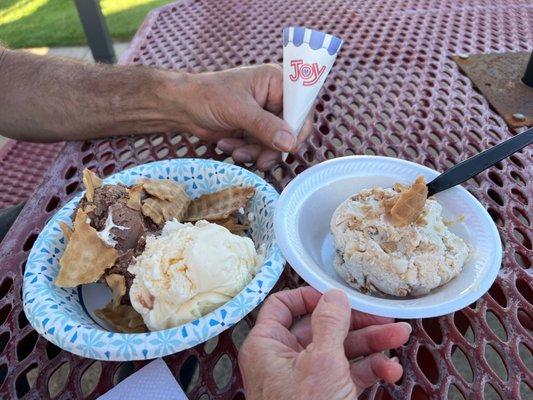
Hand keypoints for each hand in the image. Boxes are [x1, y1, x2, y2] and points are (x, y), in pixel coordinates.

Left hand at [179, 64, 312, 169]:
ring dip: (256, 152)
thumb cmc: (208, 96)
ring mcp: (265, 116)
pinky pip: (261, 149)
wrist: (182, 108)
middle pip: (290, 129)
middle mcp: (275, 99)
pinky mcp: (255, 131)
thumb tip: (290, 143)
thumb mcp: (238, 110)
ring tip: (235, 152)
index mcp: (277, 82)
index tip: (289, 146)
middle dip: (273, 147)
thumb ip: (265, 127)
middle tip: (261, 161)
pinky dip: (246, 152)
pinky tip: (227, 145)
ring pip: (276, 143)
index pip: (301, 106)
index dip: (298, 127)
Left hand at [238, 287, 410, 399]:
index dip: (310, 296)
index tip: (339, 296)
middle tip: (384, 317)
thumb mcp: (321, 362)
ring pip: (340, 350)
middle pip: (321, 327)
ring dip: (371, 344)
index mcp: (268, 345)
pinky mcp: (325, 394)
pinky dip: (369, 371)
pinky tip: (390, 371)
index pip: (283, 306)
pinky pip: (347, 374)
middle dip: (357, 323)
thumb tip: (334, 295)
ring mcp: (306, 378)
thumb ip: (329, 324)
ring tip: (400, 337)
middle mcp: (284, 358)